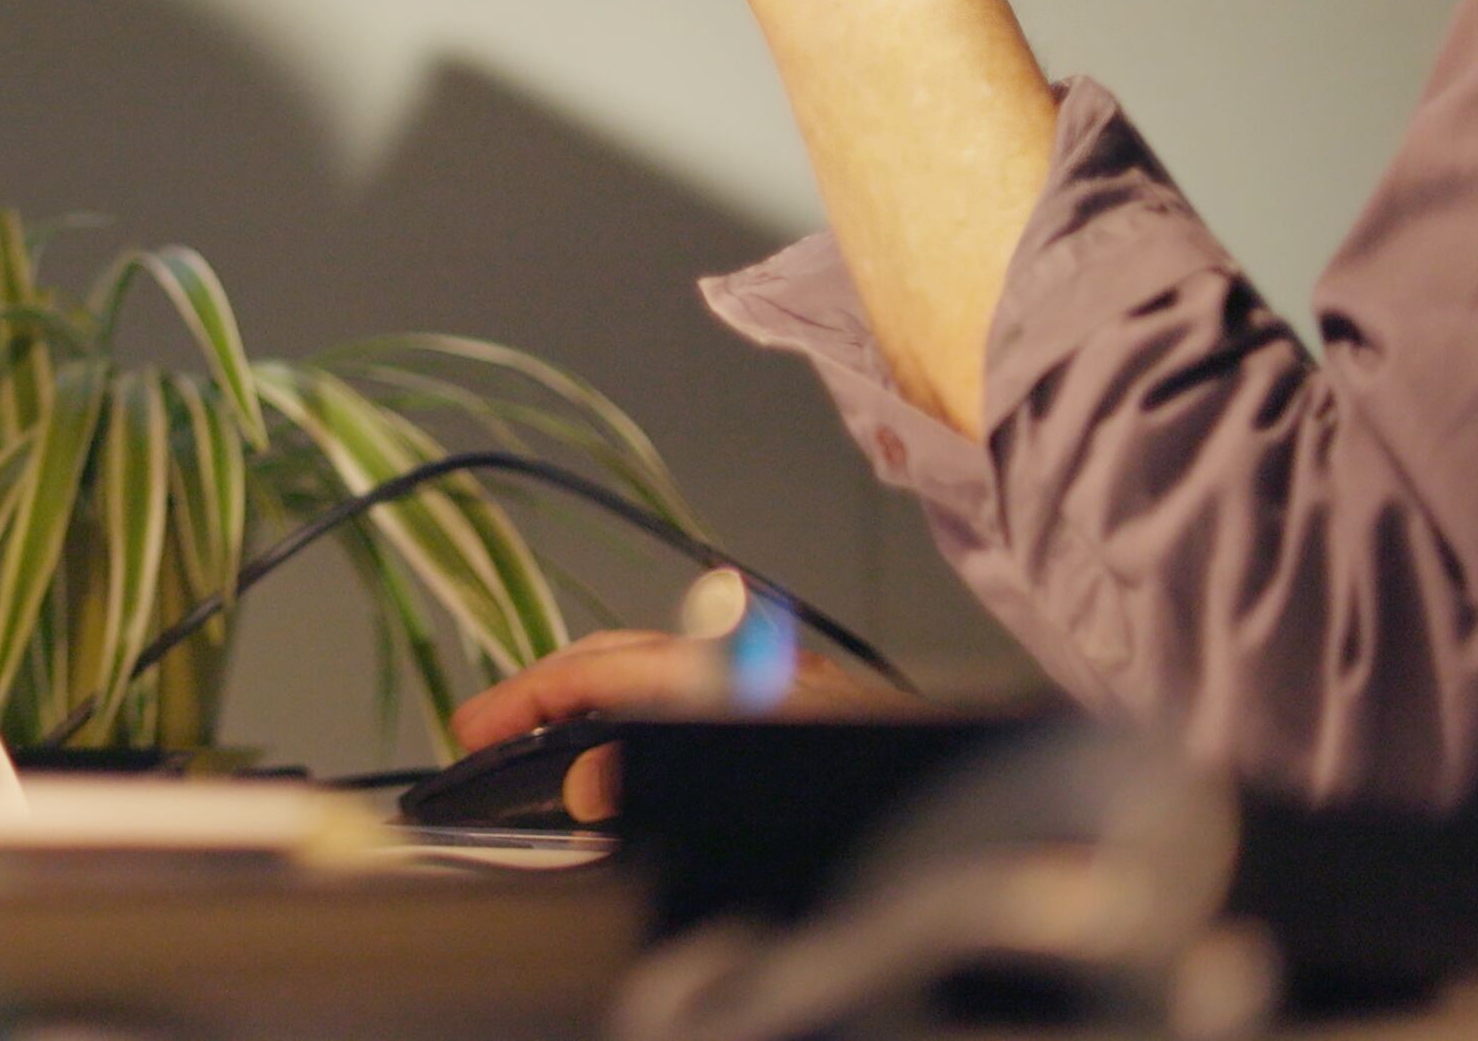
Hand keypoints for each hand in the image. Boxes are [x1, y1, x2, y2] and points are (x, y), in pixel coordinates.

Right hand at [445, 627, 923, 821]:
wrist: (1000, 826)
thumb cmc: (884, 804)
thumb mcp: (756, 787)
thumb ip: (669, 779)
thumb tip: (595, 784)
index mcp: (751, 680)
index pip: (611, 668)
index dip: (531, 695)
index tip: (477, 726)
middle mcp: (772, 668)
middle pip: (636, 652)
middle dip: (553, 686)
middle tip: (493, 728)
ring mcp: (797, 686)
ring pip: (672, 668)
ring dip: (602, 697)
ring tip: (547, 737)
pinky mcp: (817, 712)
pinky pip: (707, 690)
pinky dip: (651, 709)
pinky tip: (637, 747)